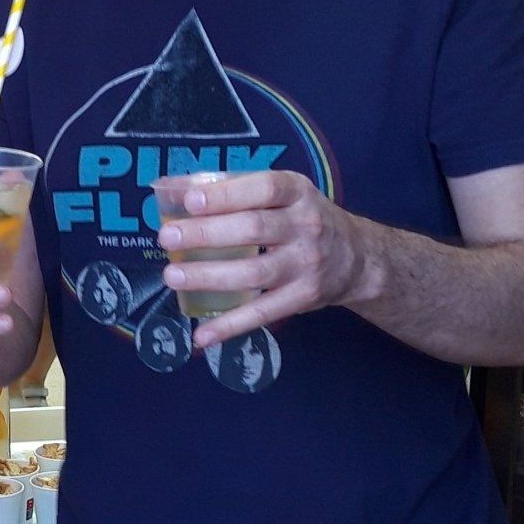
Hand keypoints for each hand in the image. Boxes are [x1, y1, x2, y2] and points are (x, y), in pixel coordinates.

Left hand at [157, 169, 367, 350]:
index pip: (263, 188)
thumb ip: (233, 189)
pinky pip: (263, 313)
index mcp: (297, 192)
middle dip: (206, 234)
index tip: (189, 201)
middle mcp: (306, 226)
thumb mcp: (282, 194)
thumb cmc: (302, 219)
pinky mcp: (303, 297)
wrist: (356, 257)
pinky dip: (230, 326)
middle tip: (167, 238)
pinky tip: (202, 334)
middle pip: (254, 229)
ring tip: (173, 276)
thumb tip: (173, 188)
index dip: (226, 195)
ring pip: (254, 273)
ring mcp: (306, 265)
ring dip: (209, 276)